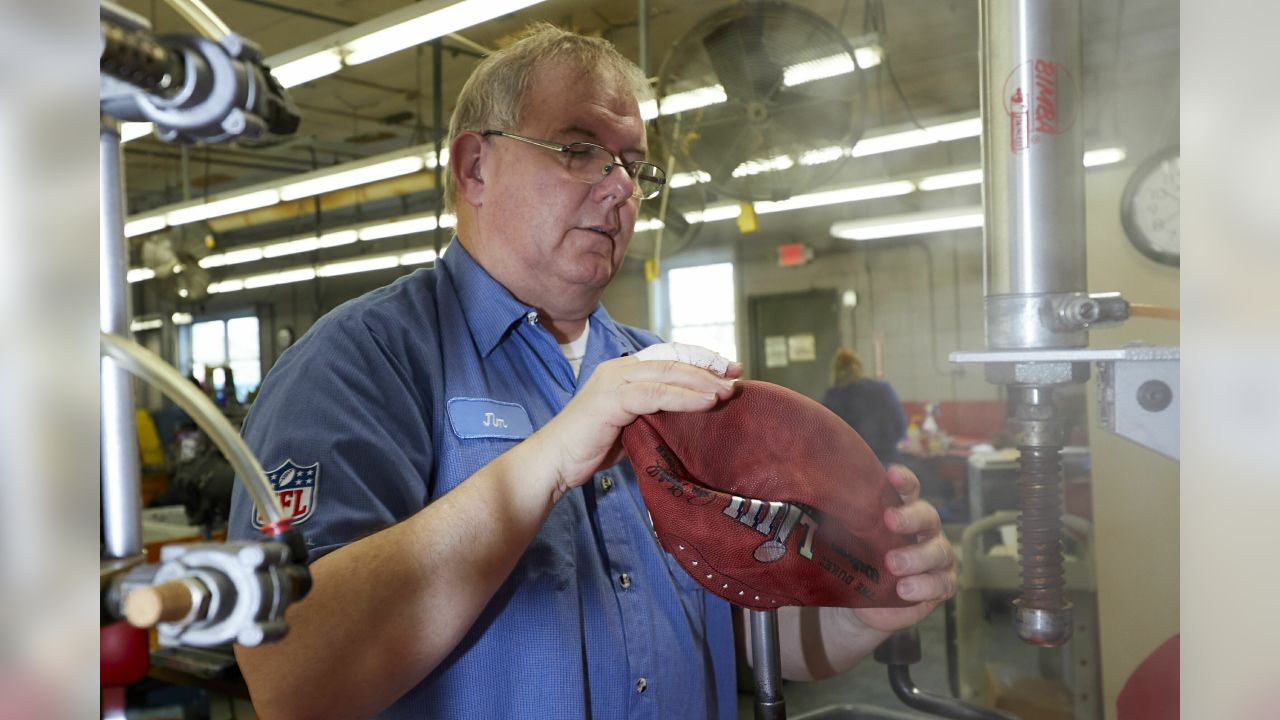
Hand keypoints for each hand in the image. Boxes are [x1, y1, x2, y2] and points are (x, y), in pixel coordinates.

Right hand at [531, 343, 740, 500]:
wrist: (554, 462)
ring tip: (728, 391)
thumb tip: (690, 416)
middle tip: (737, 376)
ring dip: (702, 381)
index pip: (670, 356)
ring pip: (668, 373)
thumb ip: (654, 412)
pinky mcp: (611, 399)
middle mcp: (620, 368)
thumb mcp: (630, 424)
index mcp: (624, 371)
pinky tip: (706, 402)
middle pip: (674, 359)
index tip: (731, 369)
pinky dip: (684, 397)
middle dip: (709, 366)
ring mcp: (614, 381)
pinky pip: (655, 394)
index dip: (702, 359)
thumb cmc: (590, 447)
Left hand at [851, 464, 955, 632]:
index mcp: (904, 512)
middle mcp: (924, 530)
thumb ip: (841, 523)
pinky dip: (925, 585)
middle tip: (890, 520)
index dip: (903, 481)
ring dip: (917, 556)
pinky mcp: (942, 583)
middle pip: (927, 516)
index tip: (891, 473)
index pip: (909, 490)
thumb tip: (807, 499)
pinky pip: (942, 583)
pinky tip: (905, 589)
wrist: (867, 605)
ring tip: (893, 564)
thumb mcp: (850, 541)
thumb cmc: (859, 562)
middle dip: (910, 517)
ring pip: (939, 550)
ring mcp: (937, 556)